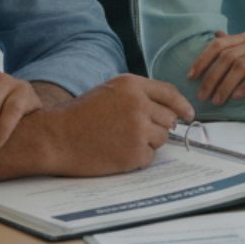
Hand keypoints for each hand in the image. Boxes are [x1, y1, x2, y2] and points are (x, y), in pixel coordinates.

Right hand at [33, 74, 196, 175]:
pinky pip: (149, 157)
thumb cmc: (80, 116)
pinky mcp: (134, 152)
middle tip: (134, 131)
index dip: (181, 105)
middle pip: (169, 119)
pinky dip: (137, 158)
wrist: (56, 137)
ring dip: (147, 142)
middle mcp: (139, 105)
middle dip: (157, 126)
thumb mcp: (110, 92)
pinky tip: (117, 152)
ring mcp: (138, 130)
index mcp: (132, 85)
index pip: (169, 93)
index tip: (188, 114)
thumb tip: (171, 108)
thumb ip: (138, 95)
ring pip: (162, 138)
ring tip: (120, 140)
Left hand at [188, 30, 244, 104]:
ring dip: (226, 85)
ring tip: (218, 101)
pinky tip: (238, 96)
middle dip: (212, 78)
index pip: (219, 45)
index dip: (203, 60)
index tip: (191, 77)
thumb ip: (237, 48)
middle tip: (204, 97)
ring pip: (243, 65)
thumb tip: (215, 37)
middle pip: (229, 56)